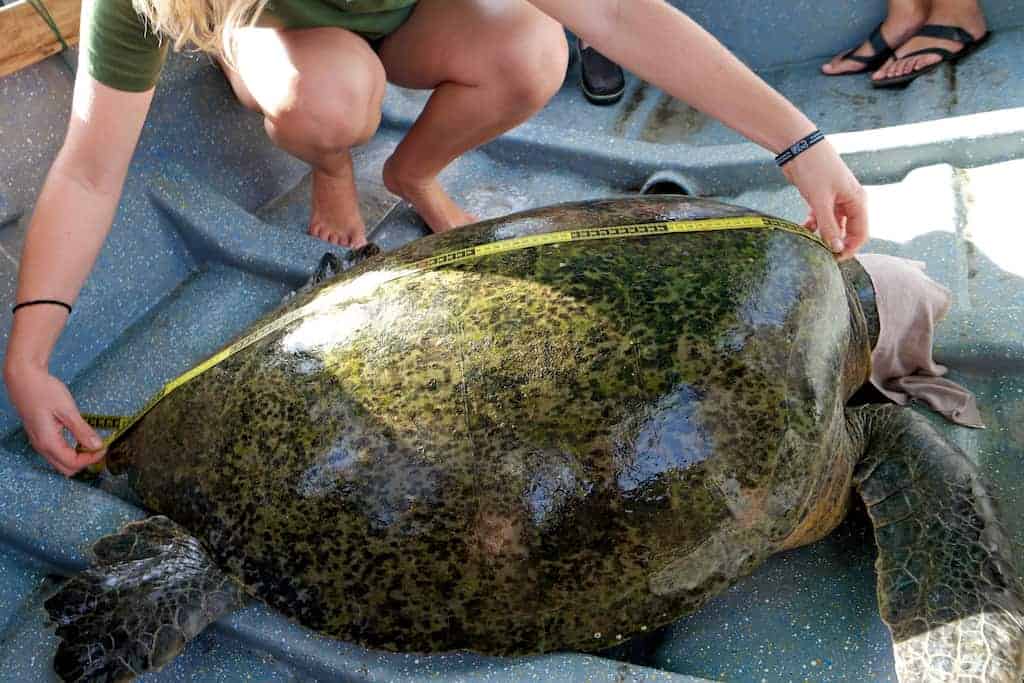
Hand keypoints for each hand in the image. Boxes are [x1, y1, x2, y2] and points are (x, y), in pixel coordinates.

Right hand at [4, 362, 104, 475]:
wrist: (24, 379)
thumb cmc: (43, 391)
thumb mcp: (67, 410)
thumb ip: (82, 430)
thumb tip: (96, 445)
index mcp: (48, 442)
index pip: (73, 463)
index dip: (91, 459)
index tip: (104, 447)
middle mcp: (41, 446)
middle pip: (66, 468)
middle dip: (85, 462)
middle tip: (99, 448)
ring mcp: (39, 442)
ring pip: (60, 462)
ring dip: (78, 457)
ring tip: (92, 444)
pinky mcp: (40, 436)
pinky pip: (56, 453)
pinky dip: (70, 451)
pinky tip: (80, 439)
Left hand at [781, 139, 868, 260]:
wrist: (799, 147)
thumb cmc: (814, 169)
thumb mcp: (820, 201)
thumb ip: (828, 226)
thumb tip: (836, 248)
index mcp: (857, 200)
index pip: (861, 233)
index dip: (850, 248)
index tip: (835, 259)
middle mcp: (850, 200)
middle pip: (848, 230)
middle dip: (837, 243)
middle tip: (822, 255)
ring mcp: (836, 198)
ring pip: (833, 224)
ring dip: (823, 234)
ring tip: (811, 244)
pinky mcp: (821, 196)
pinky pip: (822, 217)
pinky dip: (814, 224)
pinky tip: (803, 228)